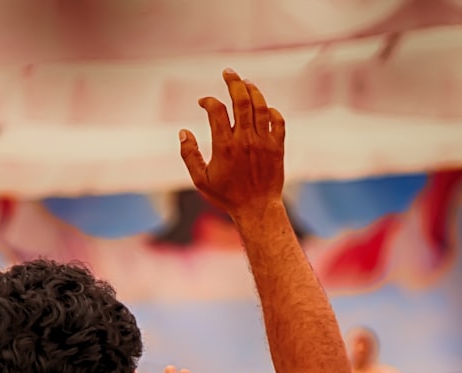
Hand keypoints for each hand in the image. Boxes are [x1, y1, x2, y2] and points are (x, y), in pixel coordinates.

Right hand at [179, 70, 284, 218]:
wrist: (257, 210)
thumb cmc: (227, 196)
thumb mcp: (201, 180)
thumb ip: (189, 155)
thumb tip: (183, 132)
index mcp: (224, 146)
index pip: (217, 110)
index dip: (208, 100)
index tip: (203, 102)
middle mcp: (245, 140)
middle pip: (241, 99)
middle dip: (233, 81)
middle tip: (228, 72)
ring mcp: (264, 142)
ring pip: (260, 106)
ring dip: (252, 90)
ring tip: (245, 83)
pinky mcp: (278, 147)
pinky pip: (278, 120)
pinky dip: (271, 110)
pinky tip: (263, 108)